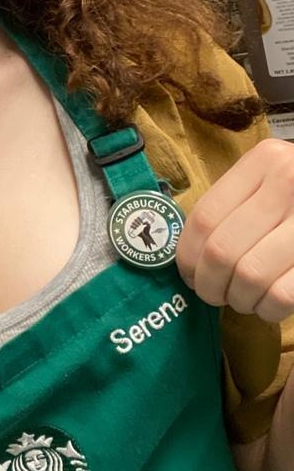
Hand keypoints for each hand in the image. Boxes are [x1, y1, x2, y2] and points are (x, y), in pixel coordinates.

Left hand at [176, 138, 293, 322]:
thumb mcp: (268, 180)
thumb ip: (232, 205)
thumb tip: (188, 256)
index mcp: (264, 161)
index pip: (204, 217)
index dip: (187, 256)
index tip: (189, 274)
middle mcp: (288, 182)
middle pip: (222, 251)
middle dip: (209, 284)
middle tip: (213, 293)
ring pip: (249, 276)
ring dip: (239, 299)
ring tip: (243, 298)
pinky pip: (280, 295)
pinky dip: (267, 309)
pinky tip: (268, 304)